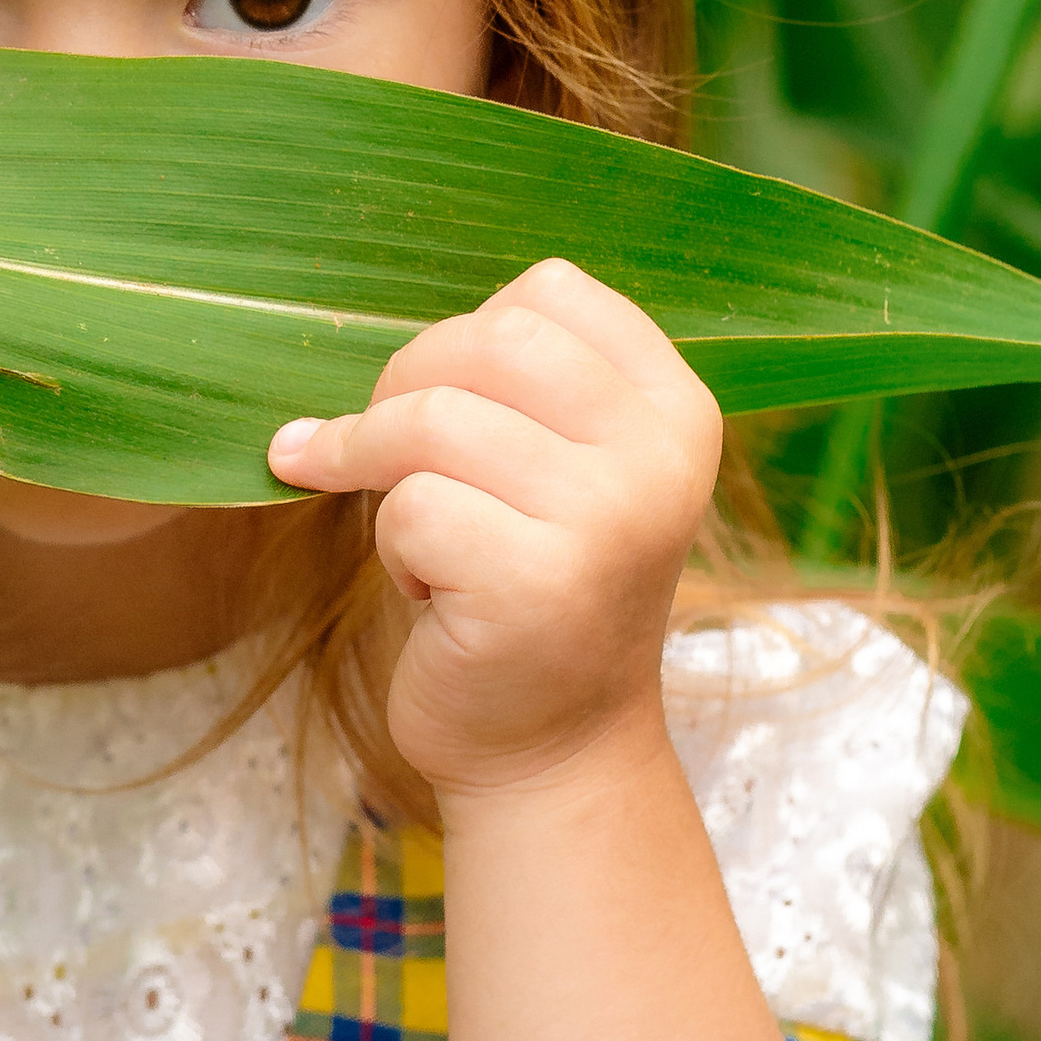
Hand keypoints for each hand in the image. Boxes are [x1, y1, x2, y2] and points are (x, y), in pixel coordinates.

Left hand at [266, 258, 720, 800]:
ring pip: (432, 420)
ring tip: (423, 539)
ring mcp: (606, 519)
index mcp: (675, 408)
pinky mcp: (537, 582)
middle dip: (404, 389)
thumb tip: (365, 323)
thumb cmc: (527, 590)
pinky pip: (410, 506)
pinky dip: (393, 549)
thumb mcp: (558, 467)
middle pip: (485, 338)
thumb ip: (515, 384)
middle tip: (386, 459)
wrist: (552, 751)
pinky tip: (435, 597)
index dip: (464, 336)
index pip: (549, 290)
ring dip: (387, 477)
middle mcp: (658, 456)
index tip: (438, 400)